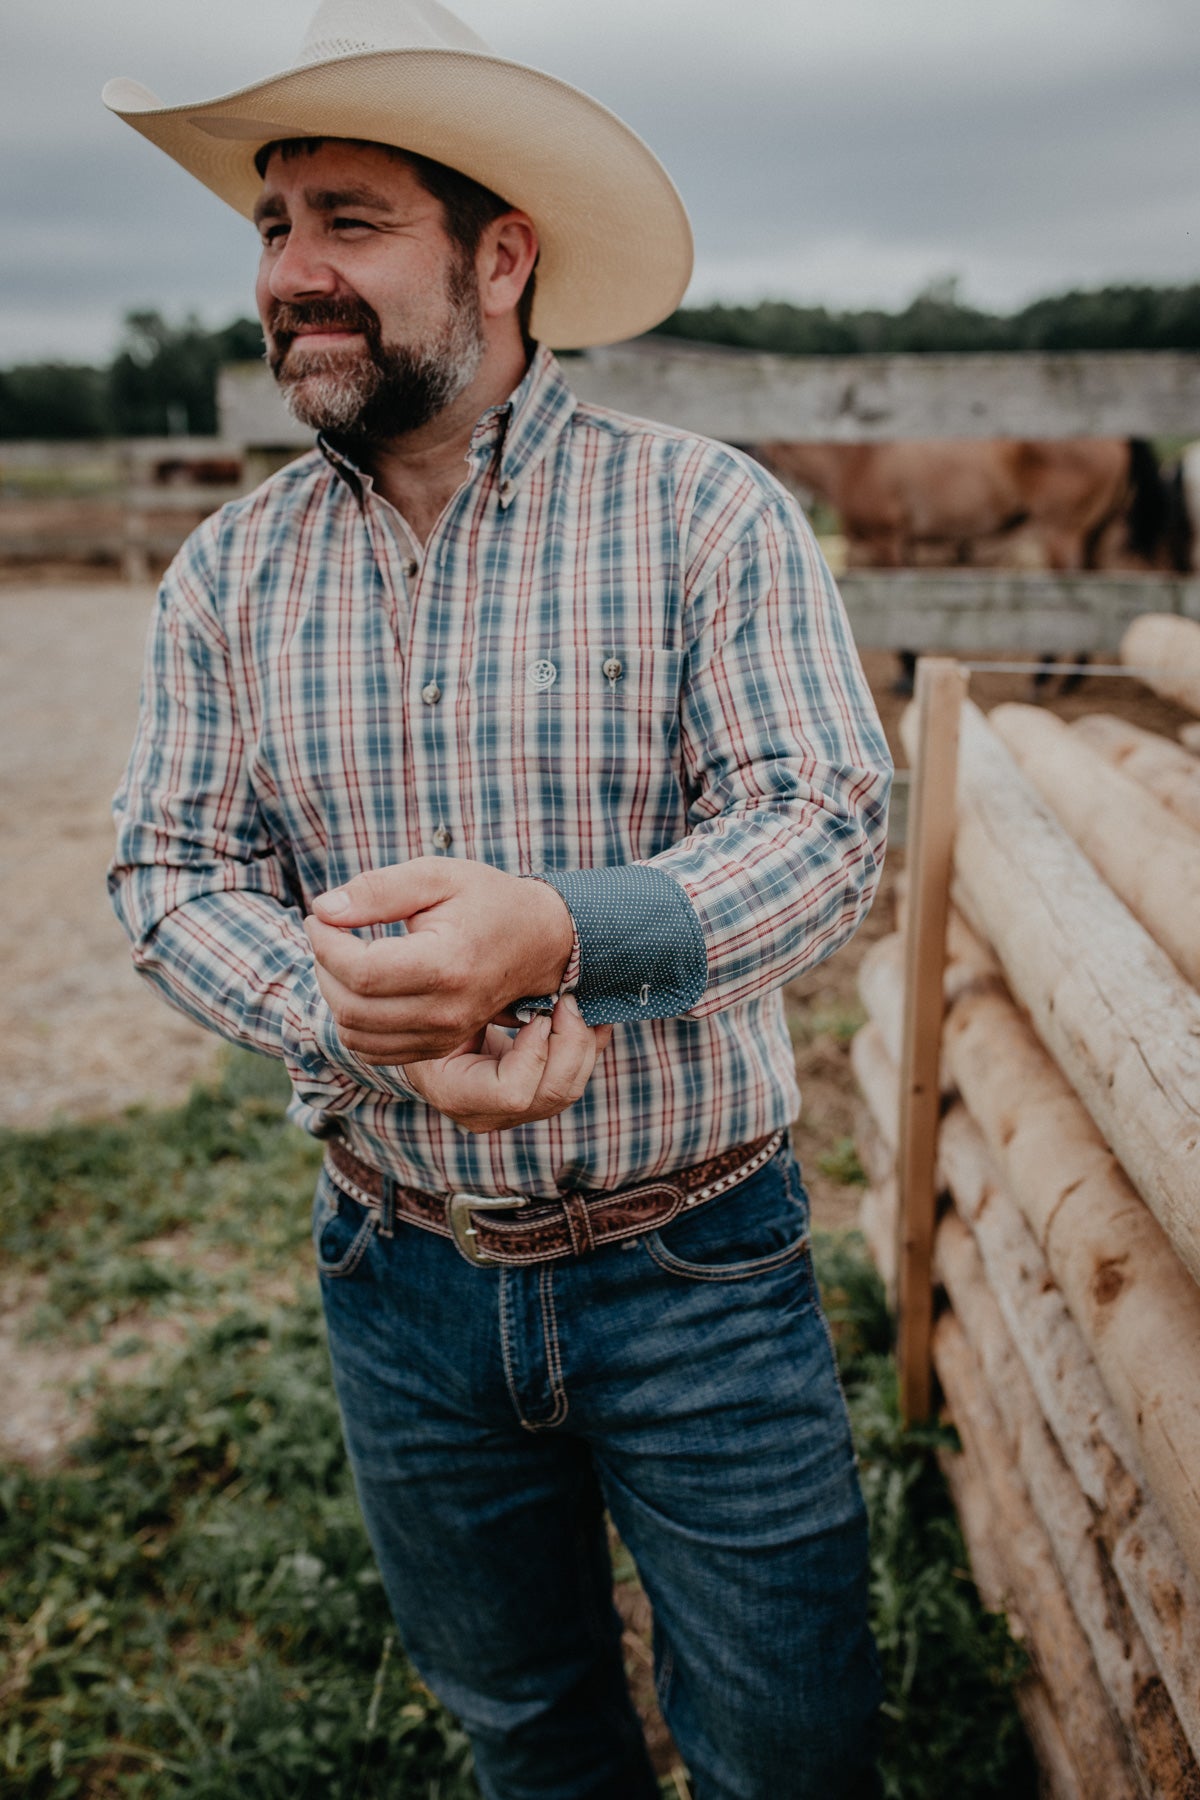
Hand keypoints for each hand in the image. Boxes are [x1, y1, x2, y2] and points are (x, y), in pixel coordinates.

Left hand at [305, 857, 574, 1063]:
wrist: (539, 940)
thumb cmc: (486, 900)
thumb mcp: (436, 875)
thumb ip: (378, 889)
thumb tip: (324, 910)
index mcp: (447, 964)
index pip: (360, 971)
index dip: (325, 943)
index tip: (321, 916)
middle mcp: (447, 1009)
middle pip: (352, 1007)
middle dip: (323, 966)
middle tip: (328, 931)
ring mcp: (445, 1034)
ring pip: (356, 1035)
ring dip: (334, 995)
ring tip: (340, 958)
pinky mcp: (439, 1046)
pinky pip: (375, 1051)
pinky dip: (354, 1023)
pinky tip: (359, 987)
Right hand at [403, 996, 613, 1131]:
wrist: (426, 1040)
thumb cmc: (431, 1016)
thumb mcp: (450, 1007)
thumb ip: (486, 1004)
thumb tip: (537, 995)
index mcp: (456, 1094)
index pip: (513, 1093)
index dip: (535, 1053)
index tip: (538, 1014)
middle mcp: (487, 1115)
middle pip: (550, 1094)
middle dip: (570, 1043)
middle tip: (567, 1001)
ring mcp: (513, 1113)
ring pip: (568, 1090)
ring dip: (583, 1045)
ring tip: (581, 1006)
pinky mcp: (532, 1100)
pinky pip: (570, 1081)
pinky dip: (588, 1050)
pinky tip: (595, 1021)